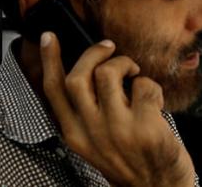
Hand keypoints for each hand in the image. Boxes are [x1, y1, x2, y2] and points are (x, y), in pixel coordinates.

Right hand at [40, 32, 194, 186]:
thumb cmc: (128, 163)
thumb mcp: (93, 143)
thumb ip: (84, 114)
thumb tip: (86, 72)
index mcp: (74, 133)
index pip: (53, 91)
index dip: (49, 60)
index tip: (48, 38)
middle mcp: (91, 131)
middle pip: (78, 77)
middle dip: (93, 53)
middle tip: (108, 48)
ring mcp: (118, 129)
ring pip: (108, 75)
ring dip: (123, 63)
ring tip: (132, 71)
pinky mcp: (146, 128)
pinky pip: (143, 86)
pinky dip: (150, 83)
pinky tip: (153, 97)